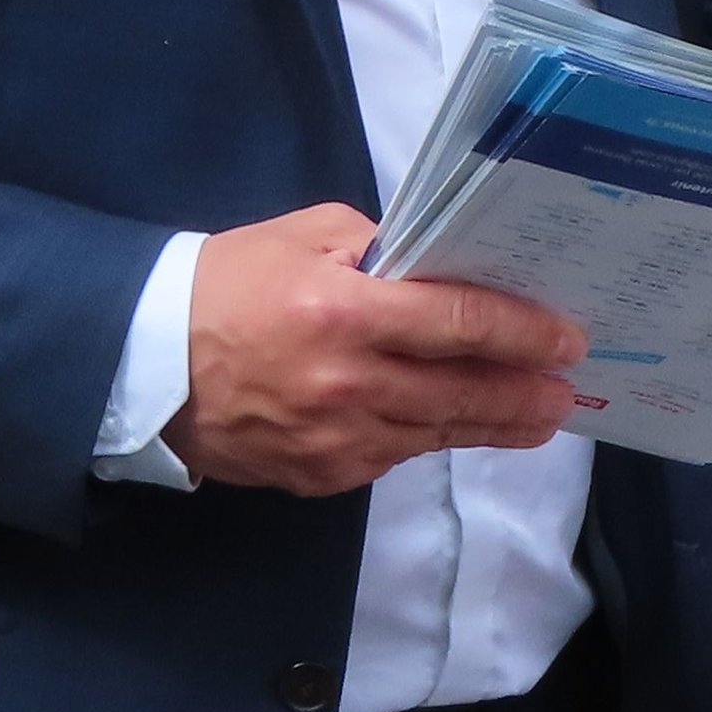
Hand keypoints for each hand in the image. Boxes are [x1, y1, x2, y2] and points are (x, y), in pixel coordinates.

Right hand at [176, 202, 588, 493]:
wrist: (142, 365)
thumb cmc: (224, 285)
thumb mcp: (303, 236)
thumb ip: (381, 248)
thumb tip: (441, 267)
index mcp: (344, 312)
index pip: (457, 323)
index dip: (521, 333)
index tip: (567, 339)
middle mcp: (347, 384)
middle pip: (462, 392)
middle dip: (525, 393)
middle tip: (569, 391)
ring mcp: (335, 440)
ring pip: (437, 433)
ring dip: (493, 426)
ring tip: (538, 418)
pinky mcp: (320, 475)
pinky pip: (393, 456)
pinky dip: (430, 439)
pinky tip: (459, 428)